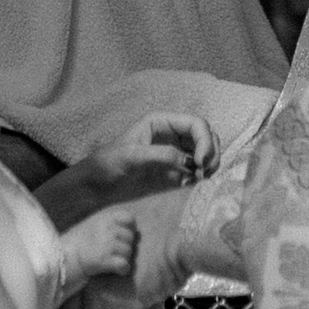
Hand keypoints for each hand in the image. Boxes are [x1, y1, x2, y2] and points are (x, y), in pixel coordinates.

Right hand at [56, 205, 148, 308]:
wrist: (62, 259)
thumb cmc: (78, 244)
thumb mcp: (93, 225)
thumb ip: (110, 223)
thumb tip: (133, 226)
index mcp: (104, 218)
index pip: (130, 219)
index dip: (129, 229)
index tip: (122, 237)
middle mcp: (107, 228)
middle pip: (131, 238)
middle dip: (125, 247)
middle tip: (112, 253)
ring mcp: (106, 243)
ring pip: (129, 253)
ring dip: (123, 259)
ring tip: (109, 261)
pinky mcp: (104, 259)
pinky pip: (124, 265)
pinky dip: (122, 270)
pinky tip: (115, 271)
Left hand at [84, 111, 217, 201]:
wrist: (97, 186)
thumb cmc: (108, 164)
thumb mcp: (132, 155)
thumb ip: (162, 155)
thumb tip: (190, 162)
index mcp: (162, 122)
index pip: (196, 123)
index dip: (205, 140)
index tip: (201, 162)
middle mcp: (173, 134)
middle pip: (206, 136)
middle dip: (211, 152)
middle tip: (205, 172)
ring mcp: (176, 152)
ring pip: (206, 153)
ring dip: (210, 164)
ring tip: (202, 179)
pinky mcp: (175, 171)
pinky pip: (198, 170)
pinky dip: (202, 176)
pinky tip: (192, 184)